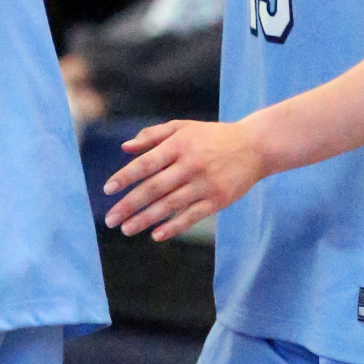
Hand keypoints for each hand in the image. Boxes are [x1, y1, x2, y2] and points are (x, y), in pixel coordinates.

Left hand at [102, 118, 269, 240]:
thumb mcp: (183, 127)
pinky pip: (192, 216)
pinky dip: (174, 227)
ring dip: (145, 219)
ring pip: (170, 205)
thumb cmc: (212, 136)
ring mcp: (205, 184)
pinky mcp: (218, 200)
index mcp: (178, 145)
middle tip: (110, 219)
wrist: (255, 147)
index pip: (146, 164)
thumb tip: (125, 148)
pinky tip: (156, 235)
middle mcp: (190, 165)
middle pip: (154, 188)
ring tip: (126, 229)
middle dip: (129, 205)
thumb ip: (153, 136)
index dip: (125, 177)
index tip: (107, 190)